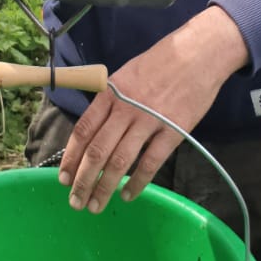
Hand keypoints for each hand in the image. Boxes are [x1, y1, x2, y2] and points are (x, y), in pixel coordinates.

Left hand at [59, 6, 248, 213]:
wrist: (198, 54)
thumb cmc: (160, 63)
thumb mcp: (125, 74)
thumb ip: (109, 102)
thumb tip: (93, 132)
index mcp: (110, 94)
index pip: (83, 130)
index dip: (71, 157)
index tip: (62, 177)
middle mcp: (125, 108)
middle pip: (97, 151)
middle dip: (83, 180)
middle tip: (75, 202)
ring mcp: (149, 121)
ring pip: (120, 161)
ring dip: (105, 187)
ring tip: (96, 206)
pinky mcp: (173, 132)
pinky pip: (151, 163)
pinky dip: (137, 182)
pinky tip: (127, 195)